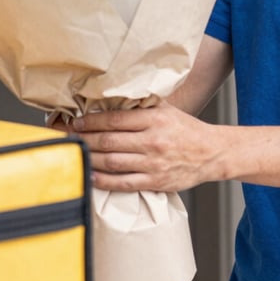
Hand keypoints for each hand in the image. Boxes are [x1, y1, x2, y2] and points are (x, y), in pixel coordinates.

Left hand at [56, 102, 220, 192]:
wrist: (212, 153)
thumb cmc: (187, 130)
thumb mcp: (167, 109)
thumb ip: (142, 105)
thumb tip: (113, 97)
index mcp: (155, 119)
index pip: (114, 119)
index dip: (91, 121)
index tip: (76, 121)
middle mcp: (153, 141)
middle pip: (108, 140)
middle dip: (84, 139)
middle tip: (68, 137)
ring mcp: (153, 163)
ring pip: (112, 162)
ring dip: (90, 158)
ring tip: (76, 153)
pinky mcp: (155, 182)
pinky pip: (123, 183)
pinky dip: (103, 180)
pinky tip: (91, 175)